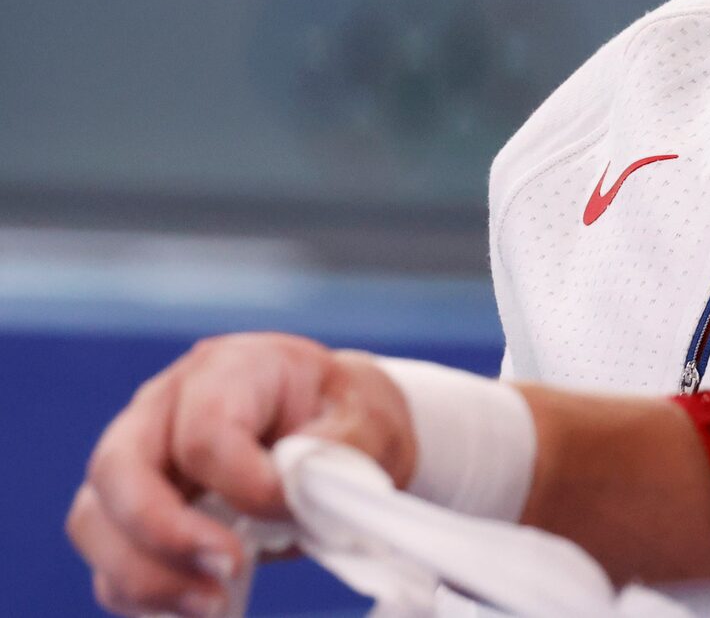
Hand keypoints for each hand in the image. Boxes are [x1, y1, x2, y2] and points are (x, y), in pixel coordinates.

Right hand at [66, 333, 415, 616]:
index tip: (288, 511)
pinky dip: (143, 598)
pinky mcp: (131, 510)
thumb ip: (334, 452)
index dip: (244, 484)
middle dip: (162, 533)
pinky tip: (202, 607)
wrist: (337, 430)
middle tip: (230, 570)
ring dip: (145, 576)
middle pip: (117, 465)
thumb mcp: (364, 419)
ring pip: (94, 519)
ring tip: (215, 606)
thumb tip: (291, 490)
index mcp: (229, 368)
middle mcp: (165, 405)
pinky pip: (109, 563)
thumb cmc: (344, 418)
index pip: (204, 431)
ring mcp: (140, 455)